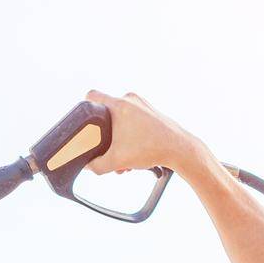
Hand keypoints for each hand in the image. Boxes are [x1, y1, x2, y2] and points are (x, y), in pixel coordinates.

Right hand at [82, 90, 204, 175]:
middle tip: (109, 150)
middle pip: (107, 113)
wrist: (179, 149)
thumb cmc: (151, 149)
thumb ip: (97, 165)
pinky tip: (135, 153)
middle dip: (106, 135)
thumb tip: (87, 166)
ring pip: (121, 119)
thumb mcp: (117, 161)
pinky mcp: (151, 111)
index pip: (92, 96)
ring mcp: (142, 104)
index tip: (85, 123)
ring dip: (119, 139)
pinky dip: (130, 136)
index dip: (84, 109)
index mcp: (119, 105)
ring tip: (125, 158)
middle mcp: (131, 100)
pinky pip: (133, 121)